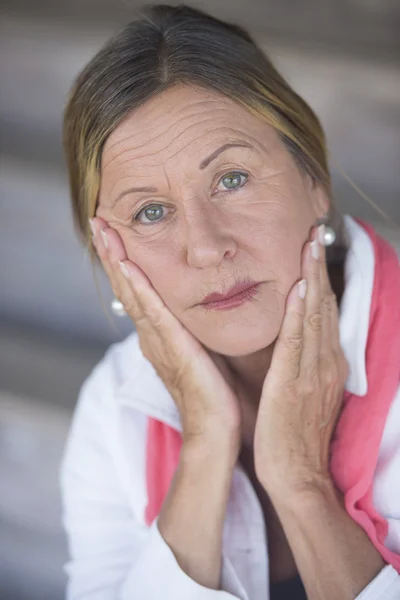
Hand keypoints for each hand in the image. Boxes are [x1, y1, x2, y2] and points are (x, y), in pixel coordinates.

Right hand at [90, 217, 242, 452]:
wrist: (214, 427)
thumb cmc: (212, 390)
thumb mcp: (201, 349)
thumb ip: (192, 328)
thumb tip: (196, 305)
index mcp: (159, 333)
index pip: (137, 289)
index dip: (123, 260)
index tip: (115, 231)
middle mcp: (152, 334)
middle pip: (127, 286)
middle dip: (113, 252)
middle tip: (99, 221)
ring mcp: (158, 341)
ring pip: (133, 292)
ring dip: (118, 260)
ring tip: (105, 232)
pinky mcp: (171, 348)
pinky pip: (151, 312)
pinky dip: (138, 288)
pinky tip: (129, 266)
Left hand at [253, 225, 348, 496]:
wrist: (296, 475)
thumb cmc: (295, 435)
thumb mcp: (307, 392)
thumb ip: (305, 363)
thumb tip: (299, 338)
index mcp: (326, 363)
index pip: (324, 312)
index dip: (320, 279)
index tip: (313, 248)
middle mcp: (324, 363)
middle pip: (323, 307)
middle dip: (319, 267)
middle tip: (314, 231)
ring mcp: (311, 373)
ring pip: (314, 317)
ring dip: (312, 278)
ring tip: (309, 244)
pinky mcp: (292, 384)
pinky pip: (297, 343)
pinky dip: (300, 314)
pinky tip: (299, 289)